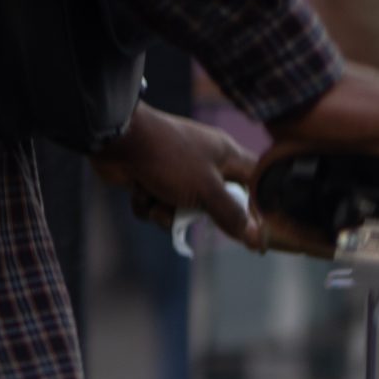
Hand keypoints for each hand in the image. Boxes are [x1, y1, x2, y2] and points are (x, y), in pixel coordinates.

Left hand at [95, 103, 263, 247]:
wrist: (120, 142)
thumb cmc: (170, 160)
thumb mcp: (207, 190)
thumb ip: (230, 214)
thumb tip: (254, 236)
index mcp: (224, 155)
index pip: (255, 179)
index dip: (258, 203)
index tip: (256, 228)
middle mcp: (203, 163)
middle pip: (214, 205)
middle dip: (196, 216)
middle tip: (189, 211)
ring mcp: (176, 172)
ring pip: (180, 212)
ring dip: (165, 214)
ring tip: (156, 198)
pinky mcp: (152, 179)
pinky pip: (157, 207)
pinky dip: (147, 204)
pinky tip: (139, 190)